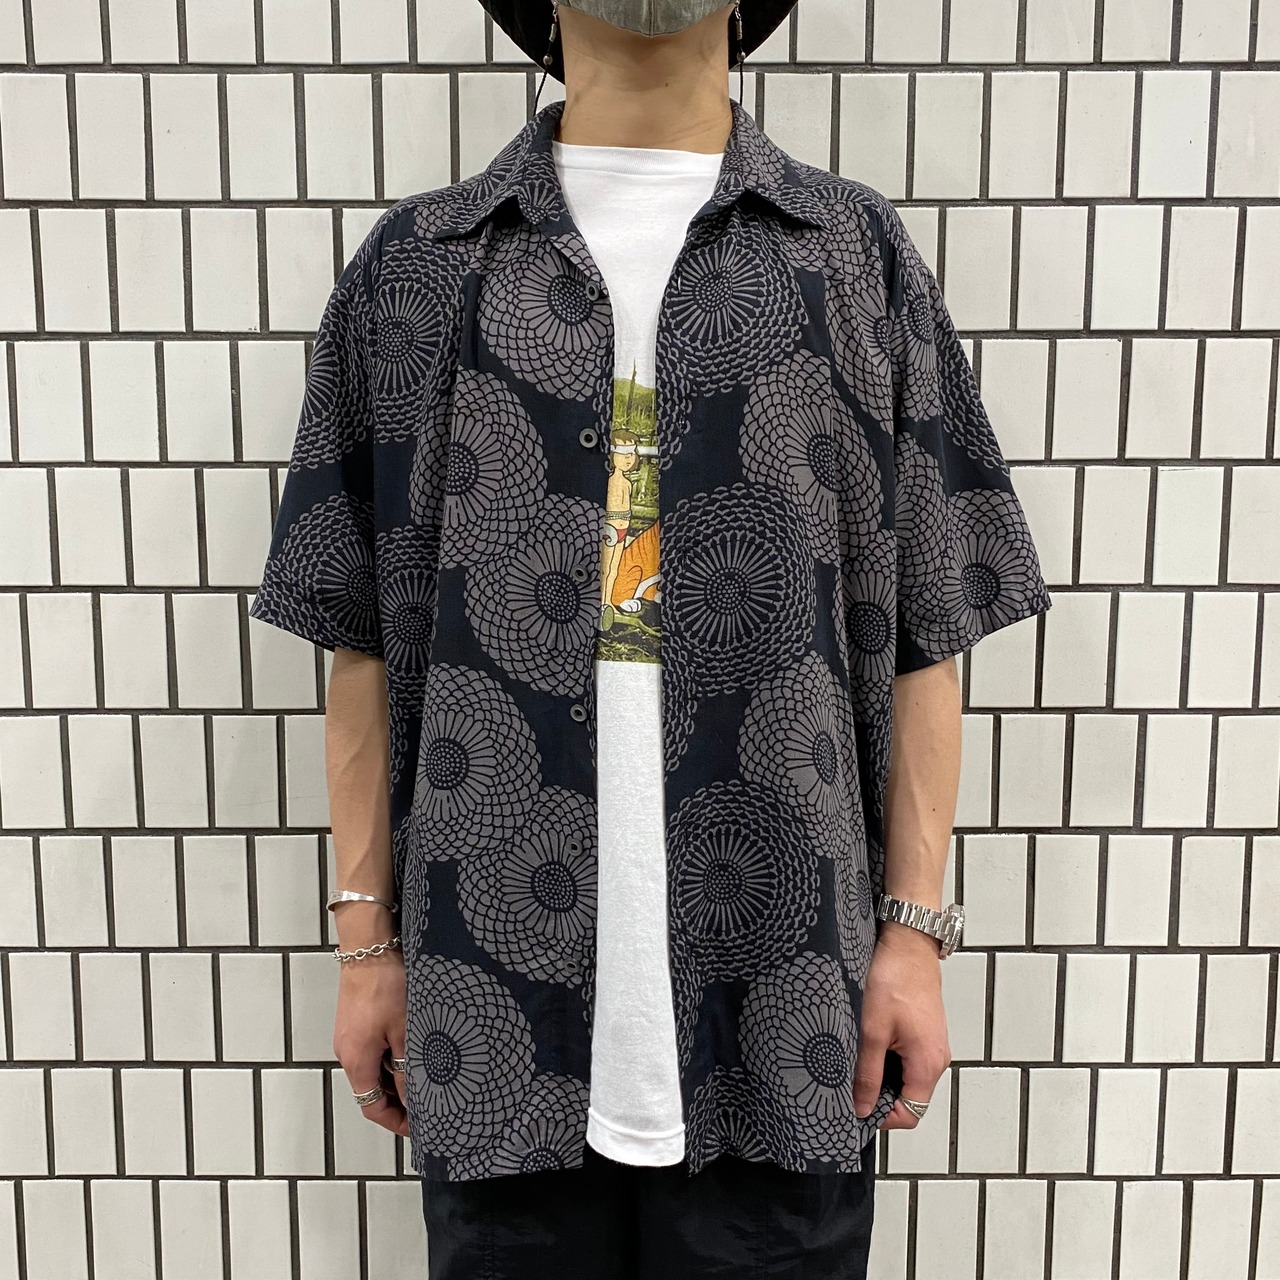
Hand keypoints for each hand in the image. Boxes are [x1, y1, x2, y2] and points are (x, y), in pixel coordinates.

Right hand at [333, 939, 409, 1138]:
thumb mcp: (404, 1030)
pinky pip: (372, 1051)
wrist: (369, 946)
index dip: (396, 1121)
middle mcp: (347, 1053)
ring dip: (396, 1077)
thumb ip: (407, 1067)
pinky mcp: (354, 1022)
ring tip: (427, 1075)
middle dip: (398, 1101)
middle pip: (371, 1090)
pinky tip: (412, 1049)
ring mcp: (349, 1036)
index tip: (420, 1127)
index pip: (372, 1107)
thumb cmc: (386, 985)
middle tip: (430, 1101)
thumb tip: (412, 1100)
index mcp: (356, 1061)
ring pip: (373, 1069)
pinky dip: (390, 1058)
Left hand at [852, 922, 950, 1129]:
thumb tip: (861, 1108)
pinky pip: (906, 1058)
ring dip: (880, 1073)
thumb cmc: (894, 977)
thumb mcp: (872, 1029)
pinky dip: (886, 1057)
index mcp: (928, 1064)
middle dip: (877, 1094)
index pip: (909, 1114)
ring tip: (855, 1056)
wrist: (908, 942)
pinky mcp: (924, 1032)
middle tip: (848, 1079)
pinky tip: (867, 1040)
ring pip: (905, 1077)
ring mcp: (931, 1045)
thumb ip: (867, 1072)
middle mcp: (936, 1059)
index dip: (880, 1116)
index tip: (854, 1106)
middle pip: (908, 1098)